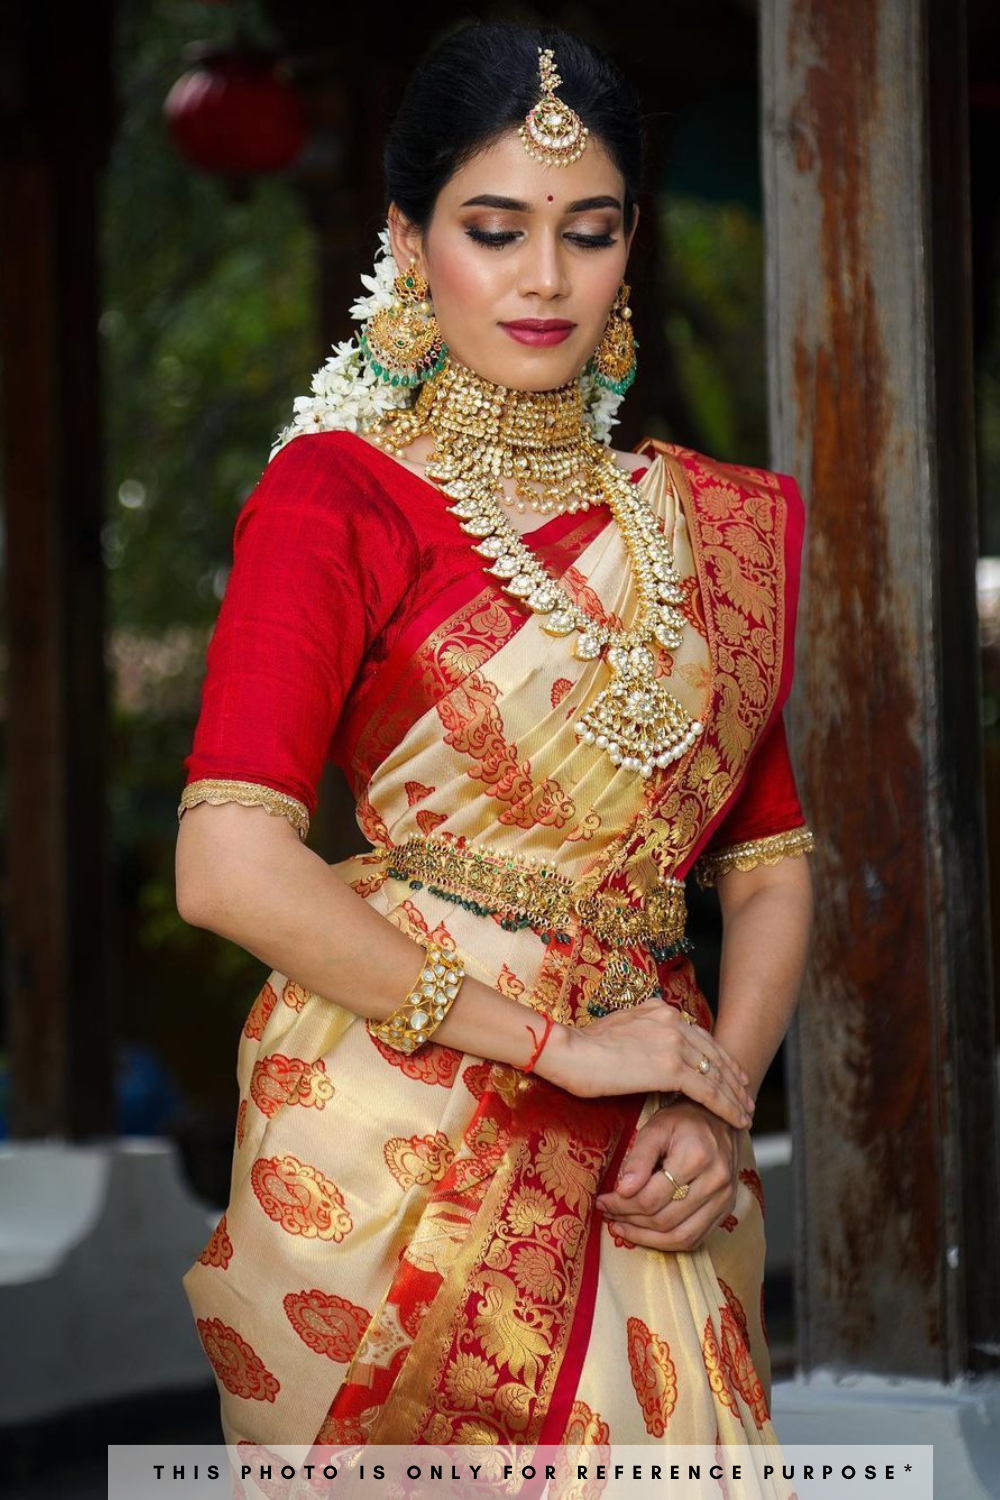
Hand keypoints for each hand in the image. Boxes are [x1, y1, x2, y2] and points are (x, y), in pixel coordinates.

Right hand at [537, 999, 755, 1129]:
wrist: (567, 1051)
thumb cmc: (581, 1046)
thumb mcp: (617, 1028)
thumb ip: (640, 1033)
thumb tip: (647, 1045)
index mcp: (660, 1010)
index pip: (700, 1037)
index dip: (719, 1058)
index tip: (731, 1075)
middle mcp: (672, 1021)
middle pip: (714, 1053)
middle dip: (732, 1078)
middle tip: (746, 1096)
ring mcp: (673, 1043)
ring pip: (716, 1074)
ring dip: (735, 1096)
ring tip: (746, 1113)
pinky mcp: (670, 1068)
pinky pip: (708, 1091)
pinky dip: (726, 1106)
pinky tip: (737, 1118)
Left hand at [594, 1098, 740, 1250]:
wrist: (719, 1120)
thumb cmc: (683, 1121)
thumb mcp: (656, 1128)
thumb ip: (638, 1158)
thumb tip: (622, 1191)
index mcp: (697, 1157)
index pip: (652, 1197)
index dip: (622, 1204)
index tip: (603, 1201)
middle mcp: (715, 1182)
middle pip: (665, 1220)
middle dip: (630, 1220)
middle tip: (609, 1213)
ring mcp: (724, 1200)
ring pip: (680, 1237)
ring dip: (646, 1238)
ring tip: (622, 1227)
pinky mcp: (726, 1210)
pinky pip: (695, 1239)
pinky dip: (667, 1242)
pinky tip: (646, 1233)